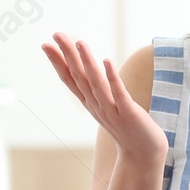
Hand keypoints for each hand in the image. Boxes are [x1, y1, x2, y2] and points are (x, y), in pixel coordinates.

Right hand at [41, 32, 165, 160]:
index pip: (70, 79)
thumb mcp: (106, 107)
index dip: (58, 62)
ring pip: (96, 83)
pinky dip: (111, 78)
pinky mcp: (128, 113)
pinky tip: (106, 61)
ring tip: (79, 42)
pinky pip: (118, 93)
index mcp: (90, 102)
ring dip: (87, 62)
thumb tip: (88, 72)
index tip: (46, 44)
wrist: (143, 155)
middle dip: (67, 55)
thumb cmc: (127, 129)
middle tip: (56, 35)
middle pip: (78, 77)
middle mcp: (96, 105)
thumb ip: (97, 91)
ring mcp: (111, 110)